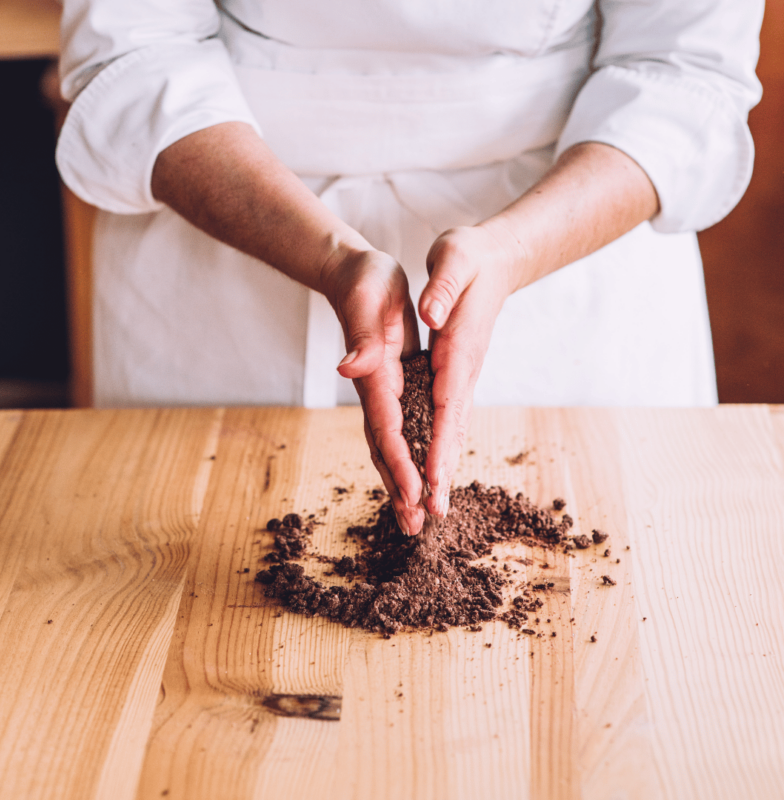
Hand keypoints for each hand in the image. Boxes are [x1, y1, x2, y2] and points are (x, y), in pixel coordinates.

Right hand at [321, 248, 425, 535]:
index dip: (399, 462)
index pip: (387, 427)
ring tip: (416, 516)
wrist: (353, 274)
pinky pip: (403, 430)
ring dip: (403, 481)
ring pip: (392, 445)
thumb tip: (348, 367)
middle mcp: (378, 390)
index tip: (414, 494)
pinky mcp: (395, 387)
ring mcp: (385, 392)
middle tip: (414, 526)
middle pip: (386, 447)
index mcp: (375, 374)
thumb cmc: (362, 281)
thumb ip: (361, 335)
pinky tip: (420, 477)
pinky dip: (410, 457)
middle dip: (400, 487)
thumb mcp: (366, 299)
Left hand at [417, 225, 517, 515]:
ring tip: (428, 509)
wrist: (496, 260)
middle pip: (453, 429)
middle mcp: (464, 370)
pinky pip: (446, 419)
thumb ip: (444, 287)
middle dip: (442, 473)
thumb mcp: (455, 259)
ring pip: (451, 430)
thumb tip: (430, 313)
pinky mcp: (455, 376)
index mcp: (460, 348)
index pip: (449, 403)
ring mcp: (462, 376)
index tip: (431, 482)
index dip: (441, 444)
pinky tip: (430, 471)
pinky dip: (440, 449)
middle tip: (432, 516)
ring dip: (441, 470)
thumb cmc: (472, 258)